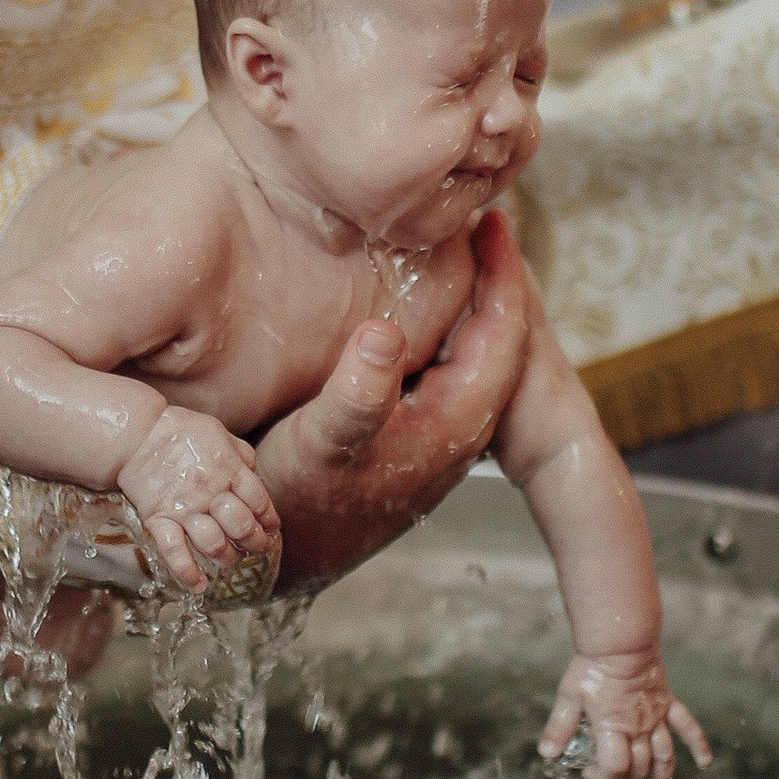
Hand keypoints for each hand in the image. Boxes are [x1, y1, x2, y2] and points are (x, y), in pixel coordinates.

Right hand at [117, 406, 281, 594]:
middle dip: (256, 544)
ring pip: (215, 545)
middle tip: (257, 548)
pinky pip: (174, 553)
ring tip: (231, 559)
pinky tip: (199, 586)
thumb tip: (254, 477)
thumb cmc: (182, 431)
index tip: (270, 528)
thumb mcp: (221, 434)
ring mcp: (185, 509)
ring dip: (228, 558)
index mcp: (230, 470)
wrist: (138, 434)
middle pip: (243, 529)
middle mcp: (211, 493)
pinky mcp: (160, 520)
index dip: (269, 521)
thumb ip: (241, 457)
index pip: (261, 504)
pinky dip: (187, 574)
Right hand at [253, 207, 531, 588]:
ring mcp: (434, 432)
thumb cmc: (294, 503)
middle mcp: (456, 427)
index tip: (494, 217)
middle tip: (475, 216)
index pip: (504, 333)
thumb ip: (356, 396)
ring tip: (448, 245)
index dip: (502, 272)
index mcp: (454, 421)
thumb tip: (383, 331)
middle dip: (489, 276)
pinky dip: (435, 324)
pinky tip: (408, 301)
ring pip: (468, 351)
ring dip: (463, 300)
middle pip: (496, 337)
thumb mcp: (319, 446)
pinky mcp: (407, 432)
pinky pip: (439, 364)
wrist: (274, 562)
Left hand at [541, 648, 712, 778]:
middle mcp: (638, 728)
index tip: (588, 772)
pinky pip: (687, 727)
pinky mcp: (667, 705)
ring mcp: (656, 718)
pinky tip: (704, 762)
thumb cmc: (593, 668)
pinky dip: (698, 745)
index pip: (614, 769)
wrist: (621, 641)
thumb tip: (546, 754)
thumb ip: (559, 727)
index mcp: (613, 728)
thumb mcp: (569, 697)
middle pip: (638, 767)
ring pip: (664, 757)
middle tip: (611, 776)